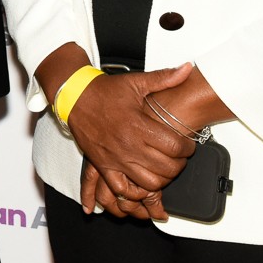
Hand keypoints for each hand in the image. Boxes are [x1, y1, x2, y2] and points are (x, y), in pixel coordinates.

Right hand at [65, 64, 195, 213]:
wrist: (74, 96)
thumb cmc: (105, 91)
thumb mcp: (135, 82)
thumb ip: (164, 78)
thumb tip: (187, 69)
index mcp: (139, 125)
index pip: (175, 147)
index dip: (188, 148)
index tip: (187, 145)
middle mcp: (128, 145)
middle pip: (167, 168)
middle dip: (179, 165)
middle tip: (178, 157)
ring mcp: (115, 158)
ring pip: (149, 183)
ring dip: (162, 180)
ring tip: (163, 169)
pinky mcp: (103, 165)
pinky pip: (122, 189)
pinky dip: (135, 192)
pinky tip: (141, 184)